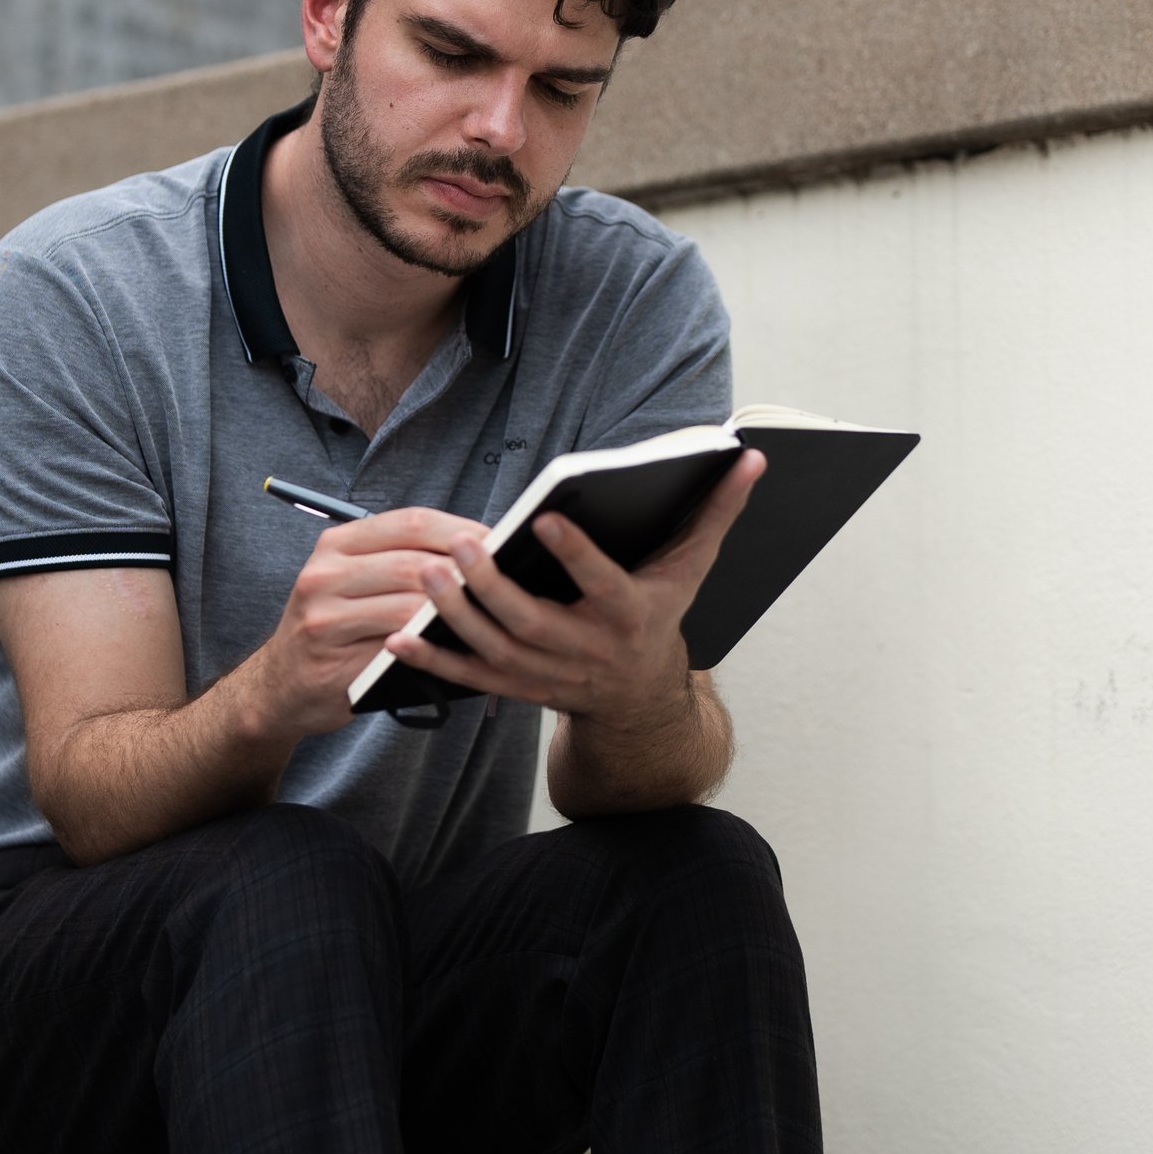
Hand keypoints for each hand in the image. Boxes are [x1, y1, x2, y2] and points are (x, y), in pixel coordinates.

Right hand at [247, 508, 494, 739]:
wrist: (280, 685)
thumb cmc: (333, 628)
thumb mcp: (352, 580)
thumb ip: (398, 561)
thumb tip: (476, 549)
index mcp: (337, 544)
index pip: (410, 522)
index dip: (460, 529)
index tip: (501, 540)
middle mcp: (324, 573)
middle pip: (412, 562)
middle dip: (465, 572)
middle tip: (504, 582)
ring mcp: (324, 618)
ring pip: (406, 607)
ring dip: (453, 612)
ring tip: (487, 615)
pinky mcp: (331, 661)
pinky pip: (394, 650)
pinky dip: (430, 648)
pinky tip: (455, 648)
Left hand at [387, 447, 765, 726]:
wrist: (641, 697)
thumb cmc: (661, 613)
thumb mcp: (693, 566)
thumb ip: (719, 511)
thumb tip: (751, 456)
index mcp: (631, 615)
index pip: (603, 585)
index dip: (576, 556)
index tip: (546, 519)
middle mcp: (589, 651)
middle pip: (535, 623)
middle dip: (494, 587)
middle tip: (460, 545)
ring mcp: (551, 675)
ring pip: (498, 650)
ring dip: (458, 616)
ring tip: (428, 573)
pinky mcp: (520, 688)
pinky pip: (473, 678)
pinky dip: (436, 661)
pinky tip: (401, 637)